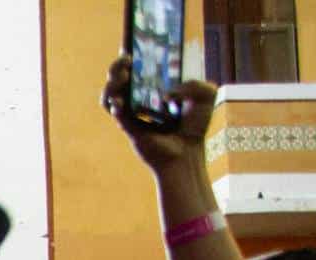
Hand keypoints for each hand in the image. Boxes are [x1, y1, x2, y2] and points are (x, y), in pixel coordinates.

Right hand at [101, 54, 216, 170]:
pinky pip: (115, 114)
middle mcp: (140, 100)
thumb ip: (194, 83)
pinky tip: (121, 102)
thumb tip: (167, 92)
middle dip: (117, 67)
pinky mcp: (129, 128)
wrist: (189, 151)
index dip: (130, 58)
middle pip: (118, 79)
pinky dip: (115, 105)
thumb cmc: (195, 126)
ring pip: (109, 96)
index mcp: (155, 89)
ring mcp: (132, 114)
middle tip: (126, 60)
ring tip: (122, 78)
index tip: (132, 50)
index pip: (136, 69)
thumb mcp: (206, 95)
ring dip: (111, 84)